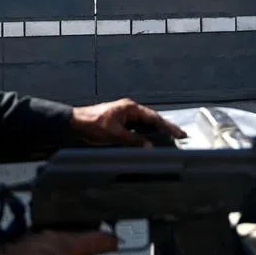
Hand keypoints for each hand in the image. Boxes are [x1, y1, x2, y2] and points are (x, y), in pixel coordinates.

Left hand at [70, 98, 187, 147]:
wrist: (76, 122)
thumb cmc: (92, 124)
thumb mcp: (115, 135)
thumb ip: (133, 141)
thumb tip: (148, 146)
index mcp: (130, 108)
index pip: (154, 117)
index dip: (168, 126)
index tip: (178, 133)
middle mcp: (129, 109)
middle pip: (151, 119)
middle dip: (165, 128)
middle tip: (178, 136)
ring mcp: (124, 115)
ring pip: (144, 123)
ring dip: (154, 131)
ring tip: (168, 139)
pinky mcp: (119, 121)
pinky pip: (136, 127)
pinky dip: (144, 133)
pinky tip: (148, 140)